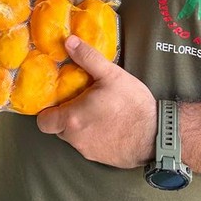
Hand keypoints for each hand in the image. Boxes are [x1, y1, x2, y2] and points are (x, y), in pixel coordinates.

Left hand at [36, 35, 155, 167]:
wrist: (157, 135)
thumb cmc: (132, 105)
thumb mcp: (111, 75)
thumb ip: (87, 58)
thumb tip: (69, 41)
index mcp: (72, 118)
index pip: (43, 122)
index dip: (47, 111)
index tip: (58, 99)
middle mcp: (75, 139)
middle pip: (58, 128)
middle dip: (65, 115)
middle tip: (79, 100)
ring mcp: (88, 151)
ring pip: (74, 138)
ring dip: (80, 126)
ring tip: (97, 111)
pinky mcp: (101, 159)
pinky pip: (89, 146)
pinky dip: (94, 136)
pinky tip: (109, 124)